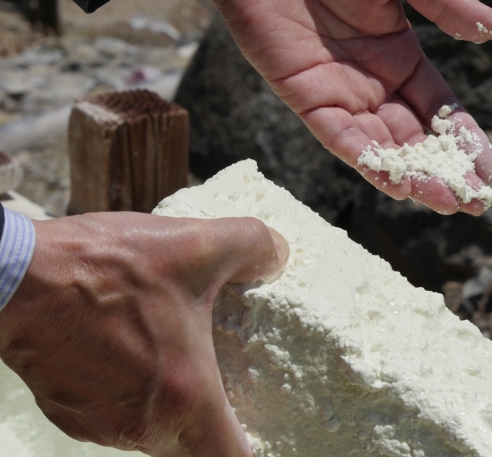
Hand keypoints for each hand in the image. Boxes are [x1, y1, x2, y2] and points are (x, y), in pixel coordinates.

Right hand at [0, 213, 288, 456]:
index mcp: (185, 396)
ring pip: (154, 429)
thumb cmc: (106, 268)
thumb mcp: (196, 244)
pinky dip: (132, 390)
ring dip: (169, 400)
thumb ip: (252, 246)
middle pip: (194, 446)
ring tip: (175, 350)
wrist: (18, 277)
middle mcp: (143, 424)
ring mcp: (101, 424)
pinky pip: (118, 413)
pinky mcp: (69, 412)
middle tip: (228, 376)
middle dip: (213, 417)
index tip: (265, 430)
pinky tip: (134, 345)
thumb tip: (276, 256)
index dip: (255, 450)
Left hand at [184, 0, 491, 215]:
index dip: (464, 138)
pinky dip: (368, 163)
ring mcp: (341, 95)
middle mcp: (374, 83)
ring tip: (445, 199)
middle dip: (444, 169)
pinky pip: (341, 139)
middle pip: (415, 138)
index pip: (440, 108)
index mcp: (401, 55)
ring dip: (412, 175)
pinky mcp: (307, 100)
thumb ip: (446, 2)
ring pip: (382, 148)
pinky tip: (397, 184)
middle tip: (474, 201)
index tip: (488, 168)